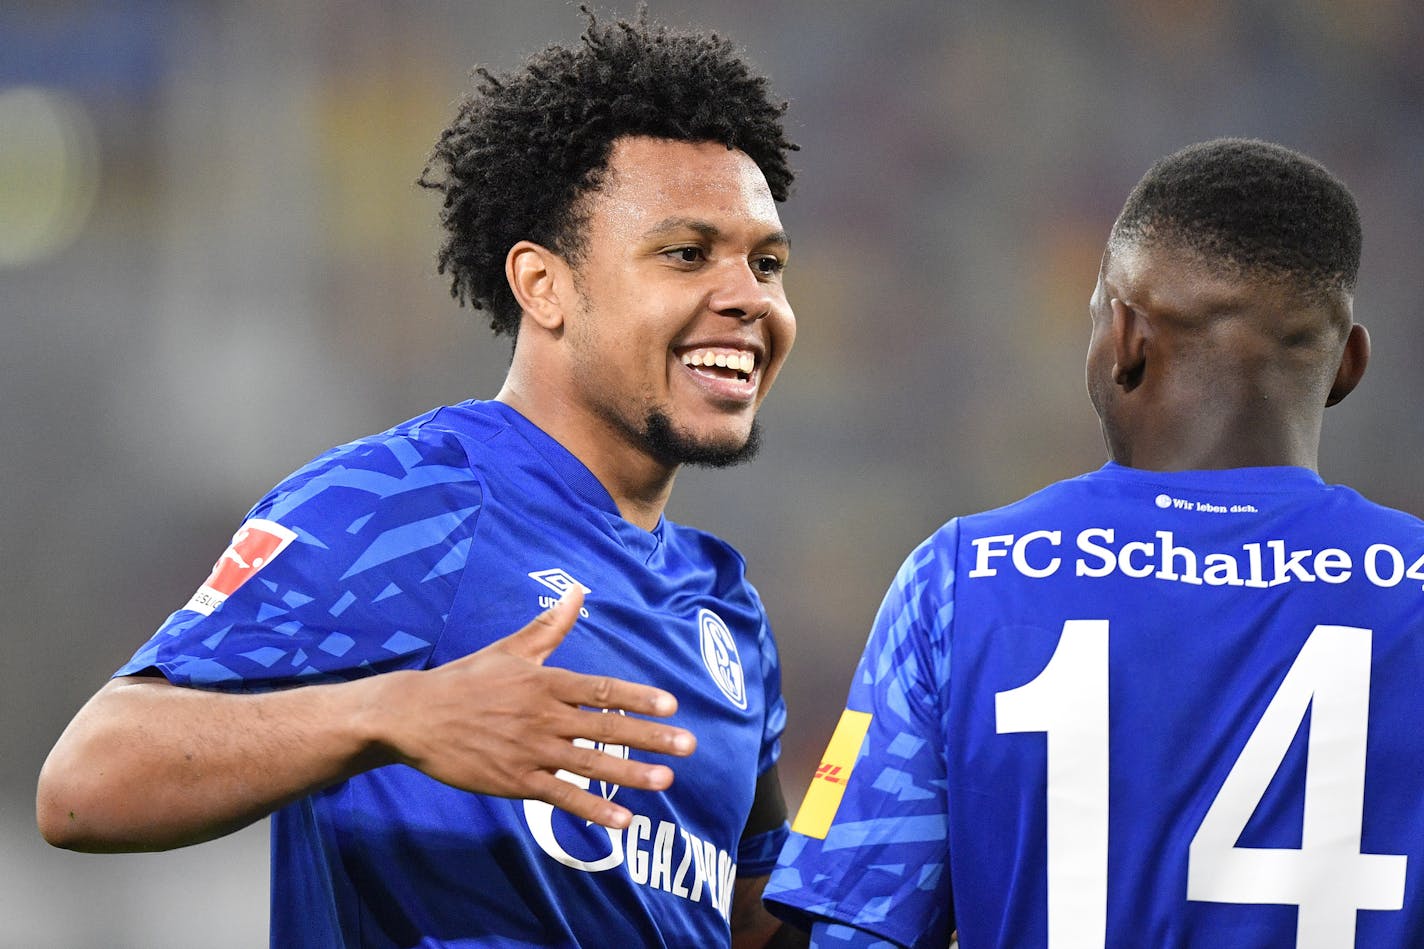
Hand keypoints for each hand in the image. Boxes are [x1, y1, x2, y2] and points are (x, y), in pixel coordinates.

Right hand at [372, 587, 693, 827]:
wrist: (415, 717)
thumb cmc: (466, 680)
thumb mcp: (510, 649)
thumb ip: (550, 625)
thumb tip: (578, 590)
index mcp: (545, 682)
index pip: (601, 689)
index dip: (638, 697)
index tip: (671, 704)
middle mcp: (543, 716)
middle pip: (605, 727)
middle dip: (650, 736)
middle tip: (689, 744)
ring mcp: (530, 750)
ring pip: (589, 763)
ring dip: (630, 774)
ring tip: (666, 780)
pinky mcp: (515, 781)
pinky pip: (561, 796)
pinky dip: (592, 809)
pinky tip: (622, 821)